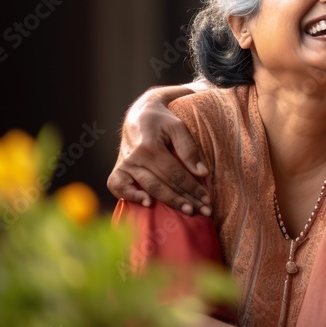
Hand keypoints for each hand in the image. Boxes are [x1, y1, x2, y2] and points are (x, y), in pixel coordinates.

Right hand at [107, 87, 211, 215]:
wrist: (138, 115)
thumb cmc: (162, 122)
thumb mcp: (177, 127)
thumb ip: (189, 149)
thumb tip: (203, 173)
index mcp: (150, 146)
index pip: (175, 173)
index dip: (193, 188)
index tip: (208, 199)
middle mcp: (134, 157)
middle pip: (164, 184)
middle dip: (186, 199)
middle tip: (205, 211)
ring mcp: (124, 165)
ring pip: (149, 188)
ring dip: (170, 202)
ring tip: (189, 211)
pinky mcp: (117, 170)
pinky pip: (118, 188)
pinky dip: (131, 197)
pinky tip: (148, 204)